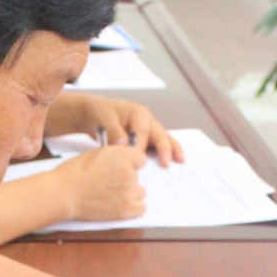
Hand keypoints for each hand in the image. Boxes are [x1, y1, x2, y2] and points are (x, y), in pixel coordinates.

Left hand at [45, 93, 183, 165]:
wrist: (95, 113)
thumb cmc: (100, 113)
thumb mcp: (104, 118)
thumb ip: (114, 131)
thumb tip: (124, 144)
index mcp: (138, 113)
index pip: (142, 131)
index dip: (139, 146)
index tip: (135, 158)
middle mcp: (147, 121)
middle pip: (159, 134)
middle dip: (165, 148)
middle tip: (166, 163)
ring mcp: (148, 130)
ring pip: (163, 140)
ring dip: (171, 150)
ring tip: (180, 161)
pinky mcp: (145, 139)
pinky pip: (157, 146)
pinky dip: (164, 154)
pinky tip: (169, 164)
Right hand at [51, 146, 146, 220]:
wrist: (63, 193)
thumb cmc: (73, 173)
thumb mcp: (96, 154)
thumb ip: (115, 157)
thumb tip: (125, 164)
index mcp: (122, 154)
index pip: (140, 160)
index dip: (130, 164)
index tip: (118, 169)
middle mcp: (129, 171)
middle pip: (138, 177)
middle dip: (126, 180)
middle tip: (107, 184)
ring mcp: (129, 191)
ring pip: (140, 192)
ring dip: (129, 194)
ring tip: (110, 196)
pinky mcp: (126, 208)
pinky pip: (141, 208)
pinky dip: (132, 208)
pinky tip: (118, 205)